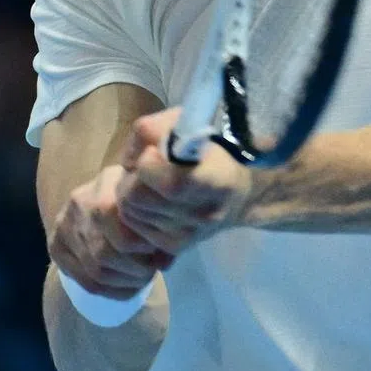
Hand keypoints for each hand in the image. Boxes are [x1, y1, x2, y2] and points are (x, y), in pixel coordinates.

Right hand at [49, 165, 172, 300]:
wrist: (103, 187)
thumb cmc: (134, 193)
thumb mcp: (149, 200)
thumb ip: (160, 228)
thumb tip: (164, 262)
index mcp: (104, 188)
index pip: (123, 237)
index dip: (144, 252)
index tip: (158, 253)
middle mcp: (79, 206)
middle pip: (106, 256)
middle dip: (135, 271)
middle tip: (150, 270)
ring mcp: (64, 227)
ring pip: (95, 272)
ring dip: (124, 283)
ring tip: (141, 278)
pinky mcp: (56, 245)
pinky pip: (84, 281)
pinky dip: (111, 291)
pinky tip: (127, 287)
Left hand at [117, 108, 253, 255]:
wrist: (242, 194)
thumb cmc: (213, 151)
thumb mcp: (190, 124)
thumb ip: (154, 130)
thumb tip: (128, 160)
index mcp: (216, 180)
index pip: (169, 183)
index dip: (149, 163)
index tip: (155, 151)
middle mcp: (202, 213)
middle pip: (136, 197)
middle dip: (132, 177)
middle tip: (144, 166)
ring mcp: (187, 234)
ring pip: (130, 211)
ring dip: (130, 192)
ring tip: (149, 181)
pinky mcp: (174, 246)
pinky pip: (133, 226)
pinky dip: (135, 209)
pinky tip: (152, 198)